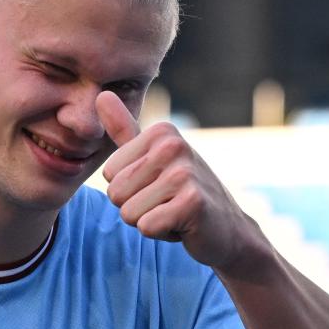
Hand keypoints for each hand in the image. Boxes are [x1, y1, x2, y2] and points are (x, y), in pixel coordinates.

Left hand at [97, 91, 262, 271]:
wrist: (227, 228)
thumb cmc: (182, 193)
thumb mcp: (151, 156)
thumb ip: (125, 129)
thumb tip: (101, 94)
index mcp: (161, 132)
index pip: (108, 173)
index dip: (129, 189)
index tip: (158, 186)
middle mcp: (174, 146)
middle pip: (115, 193)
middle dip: (136, 207)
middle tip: (167, 202)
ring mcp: (185, 173)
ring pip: (128, 213)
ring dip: (149, 221)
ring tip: (175, 212)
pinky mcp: (192, 203)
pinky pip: (146, 227)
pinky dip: (162, 233)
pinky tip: (184, 225)